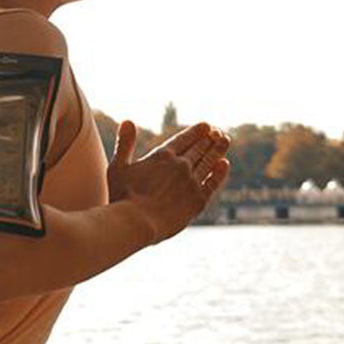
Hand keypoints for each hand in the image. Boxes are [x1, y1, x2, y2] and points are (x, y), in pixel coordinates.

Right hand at [110, 120, 230, 243]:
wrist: (135, 223)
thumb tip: (128, 120)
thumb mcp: (118, 167)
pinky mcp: (198, 200)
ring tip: (225, 140)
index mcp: (162, 156)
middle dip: (210, 138)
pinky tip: (224, 164)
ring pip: (209, 161)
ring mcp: (191, 182)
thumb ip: (125, 144)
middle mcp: (180, 166)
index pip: (183, 139)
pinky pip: (213, 182)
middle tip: (218, 132)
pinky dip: (219, 172)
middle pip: (199, 148)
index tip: (206, 125)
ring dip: (218, 149)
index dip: (196, 131)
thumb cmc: (122, 197)